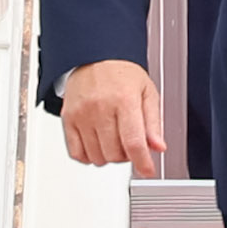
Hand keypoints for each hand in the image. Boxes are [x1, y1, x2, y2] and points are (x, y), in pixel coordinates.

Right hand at [61, 60, 164, 177]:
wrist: (94, 57)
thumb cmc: (122, 73)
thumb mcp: (147, 93)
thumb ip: (153, 122)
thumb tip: (158, 147)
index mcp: (125, 100)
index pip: (133, 142)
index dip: (142, 163)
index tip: (147, 171)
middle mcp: (101, 108)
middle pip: (114, 154)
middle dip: (127, 157)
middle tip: (130, 145)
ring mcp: (82, 115)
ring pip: (97, 157)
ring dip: (109, 157)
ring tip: (114, 141)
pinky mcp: (68, 119)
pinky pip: (76, 153)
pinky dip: (89, 156)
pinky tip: (98, 144)